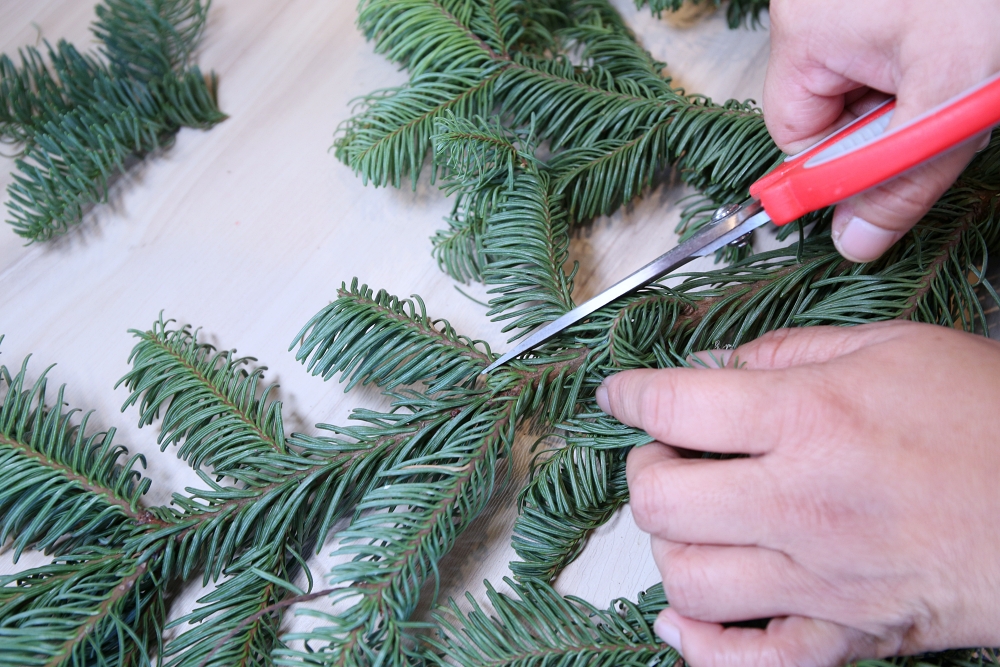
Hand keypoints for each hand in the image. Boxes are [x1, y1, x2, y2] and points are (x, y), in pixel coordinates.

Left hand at [596, 322, 999, 666]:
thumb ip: (787, 354)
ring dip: (671, 546)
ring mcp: (820, 581)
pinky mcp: (844, 635)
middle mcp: (802, 504)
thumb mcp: (891, 350)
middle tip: (668, 455)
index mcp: (812, 420)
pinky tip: (689, 616)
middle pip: (660, 501)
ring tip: (694, 519)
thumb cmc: (989, 420)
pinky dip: (701, 643)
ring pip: (687, 580)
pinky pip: (745, 662)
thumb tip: (713, 366)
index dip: (629, 396)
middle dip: (645, 471)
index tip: (620, 396)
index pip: (674, 407)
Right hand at [764, 0, 999, 262]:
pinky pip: (888, 47)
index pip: (795, 132)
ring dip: (915, 90)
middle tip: (943, 106)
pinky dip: (929, 61)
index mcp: (808, 31)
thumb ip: (899, 178)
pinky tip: (964, 41)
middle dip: (888, 120)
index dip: (845, 163)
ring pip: (866, 78)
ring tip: (962, 63)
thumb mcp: (952, 95)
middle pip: (828, 105)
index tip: (896, 164)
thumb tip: (854, 243)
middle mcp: (812, 8)